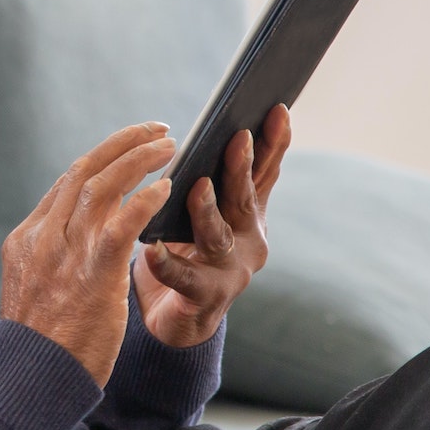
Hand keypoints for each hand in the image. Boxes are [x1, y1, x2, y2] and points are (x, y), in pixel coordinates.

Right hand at [1, 122, 177, 385]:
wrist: (31, 379)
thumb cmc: (42, 342)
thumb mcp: (34, 288)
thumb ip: (55, 258)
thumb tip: (84, 240)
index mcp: (28, 238)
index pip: (67, 183)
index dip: (102, 159)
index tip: (128, 148)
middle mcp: (43, 237)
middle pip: (84, 171)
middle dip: (123, 144)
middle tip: (156, 131)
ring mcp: (64, 253)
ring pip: (102, 185)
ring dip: (139, 159)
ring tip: (169, 146)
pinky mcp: (92, 274)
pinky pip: (121, 223)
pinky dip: (145, 200)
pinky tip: (167, 188)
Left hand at [134, 103, 291, 347]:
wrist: (177, 320)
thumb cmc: (191, 253)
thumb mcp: (212, 212)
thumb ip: (219, 180)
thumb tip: (226, 129)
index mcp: (249, 214)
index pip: (265, 172)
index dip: (273, 142)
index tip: (277, 109)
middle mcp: (248, 240)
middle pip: (243, 198)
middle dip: (241, 168)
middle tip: (238, 137)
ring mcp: (230, 271)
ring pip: (218, 236)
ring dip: (208, 210)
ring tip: (197, 187)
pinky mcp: (203, 298)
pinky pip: (183, 277)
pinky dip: (168, 263)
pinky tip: (152, 249)